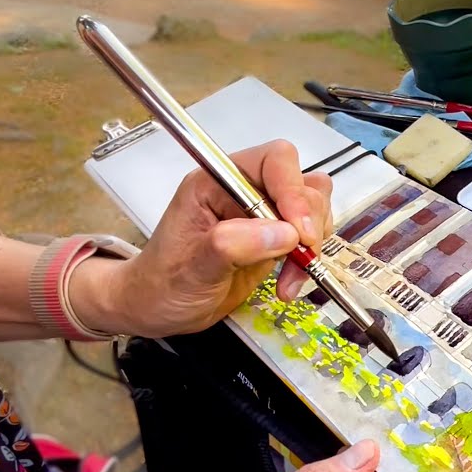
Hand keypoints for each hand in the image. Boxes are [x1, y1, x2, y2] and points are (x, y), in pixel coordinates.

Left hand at [80, 140, 333, 337]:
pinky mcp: (273, 239)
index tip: (299, 231)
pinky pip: (308, 238)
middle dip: (308, 221)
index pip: (274, 161)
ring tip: (293, 275)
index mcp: (218, 181)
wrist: (157, 309)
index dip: (293, 190)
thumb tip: (285, 233)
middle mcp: (245, 190)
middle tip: (301, 255)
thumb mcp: (193, 267)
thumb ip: (234, 245)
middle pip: (303, 183)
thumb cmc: (162, 284)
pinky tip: (288, 285)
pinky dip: (308, 261)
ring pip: (313, 208)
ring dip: (313, 243)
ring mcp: (262, 214)